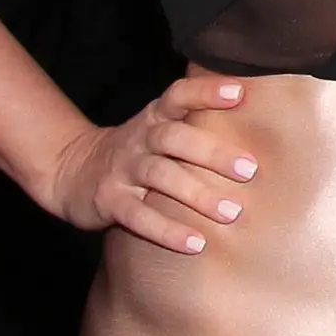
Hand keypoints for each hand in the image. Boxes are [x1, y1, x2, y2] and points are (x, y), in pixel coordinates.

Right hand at [40, 74, 256, 255]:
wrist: (72, 171)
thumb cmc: (137, 151)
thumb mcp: (159, 129)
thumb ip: (197, 124)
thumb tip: (263, 121)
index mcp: (154, 117)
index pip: (179, 95)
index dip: (206, 91)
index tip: (240, 93)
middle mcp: (139, 139)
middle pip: (173, 137)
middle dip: (212, 152)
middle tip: (250, 170)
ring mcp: (121, 169)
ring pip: (159, 176)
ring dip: (197, 194)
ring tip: (232, 213)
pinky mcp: (109, 201)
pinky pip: (139, 216)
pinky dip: (168, 231)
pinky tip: (196, 244)